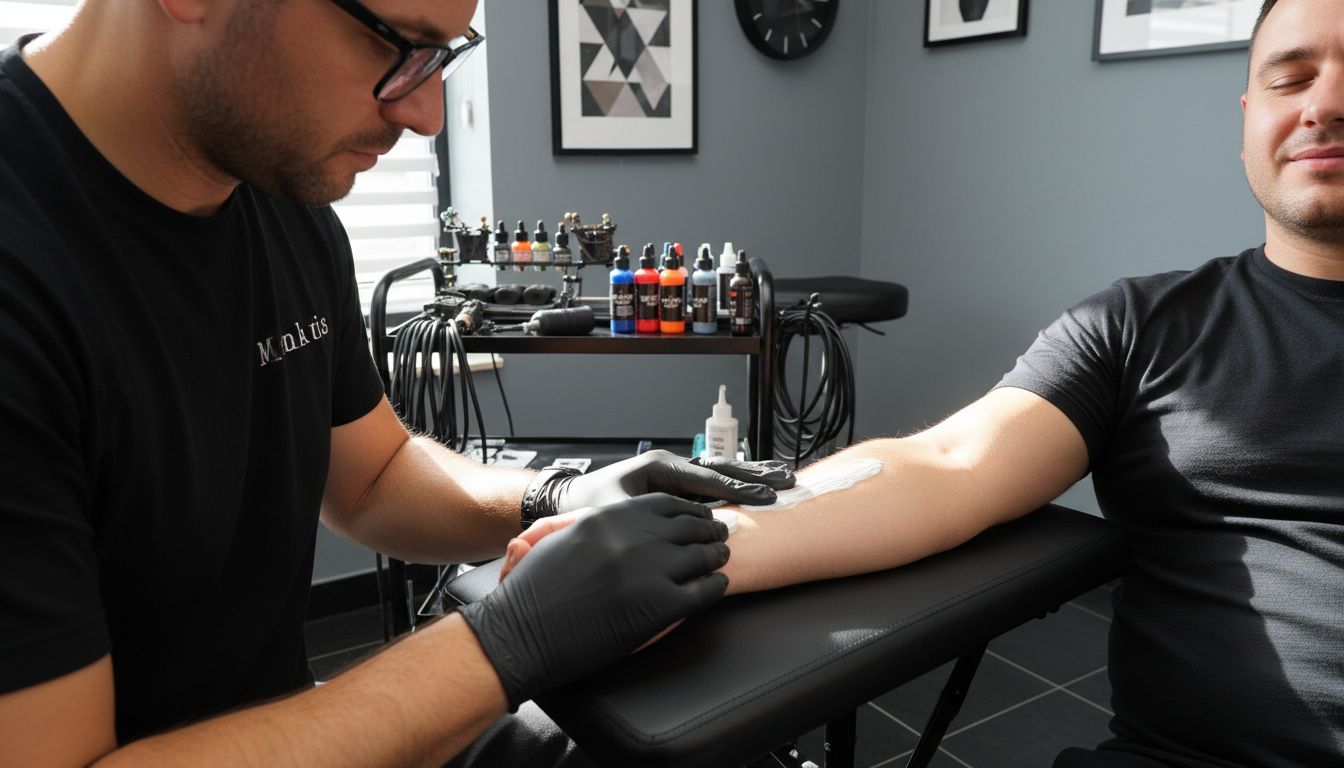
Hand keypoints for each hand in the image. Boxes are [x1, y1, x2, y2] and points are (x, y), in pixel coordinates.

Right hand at [459, 494, 730, 709]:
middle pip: (688, 526)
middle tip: (719, 533)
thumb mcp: (554, 539)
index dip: (686, 509)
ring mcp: (649, 571)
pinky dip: (716, 587)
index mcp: (607, 518)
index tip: (696, 514)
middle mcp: (632, 539)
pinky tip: (718, 586)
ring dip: (716, 555)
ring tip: (721, 557)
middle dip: (707, 530)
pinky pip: (703, 591)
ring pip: (701, 556)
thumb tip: (604, 519)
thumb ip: (584, 523)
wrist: (521, 633)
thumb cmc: (529, 593)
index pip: (663, 504)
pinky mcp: (660, 606)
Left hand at [555, 450, 795, 512]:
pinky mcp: (674, 483)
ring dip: (752, 474)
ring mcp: (673, 473)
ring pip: (720, 471)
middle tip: (788, 480)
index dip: (738, 489)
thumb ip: (647, 519)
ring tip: (783, 474)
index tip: (767, 496)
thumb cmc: (586, 508)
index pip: (707, 480)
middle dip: (755, 475)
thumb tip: (681, 529)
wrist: (567, 500)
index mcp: (658, 469)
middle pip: (721, 469)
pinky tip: (756, 482)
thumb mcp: (613, 514)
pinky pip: (711, 481)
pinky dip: (736, 481)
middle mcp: (670, 466)